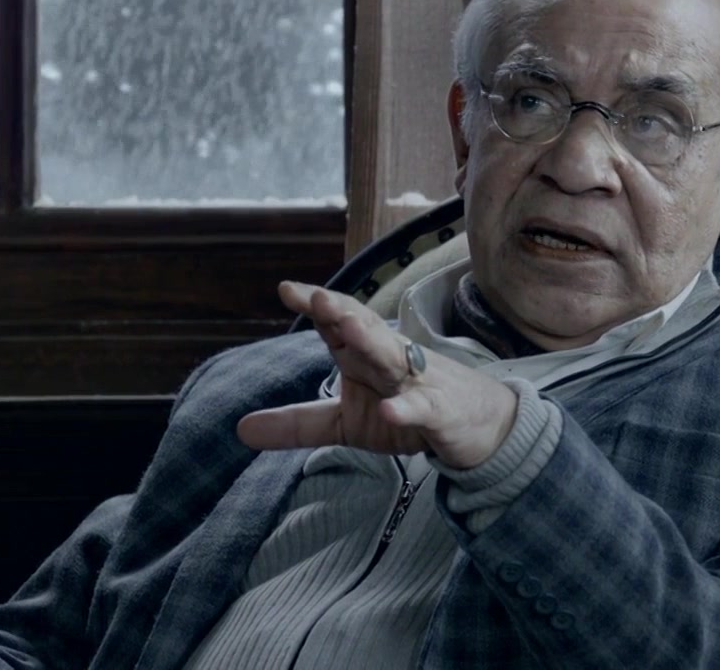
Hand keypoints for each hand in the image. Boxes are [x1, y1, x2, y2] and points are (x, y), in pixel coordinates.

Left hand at [236, 281, 520, 469]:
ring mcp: (420, 386)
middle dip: (345, 314)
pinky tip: (388, 410)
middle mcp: (393, 362)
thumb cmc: (408, 413)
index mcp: (367, 358)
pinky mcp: (442, 415)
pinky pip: (423, 410)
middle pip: (368, 332)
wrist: (479, 428)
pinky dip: (407, 410)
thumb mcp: (346, 423)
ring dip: (373, 342)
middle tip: (320, 298)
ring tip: (348, 328)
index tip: (288, 289)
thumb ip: (297, 423)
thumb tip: (239, 429)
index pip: (341, 325)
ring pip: (396, 360)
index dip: (318, 307)